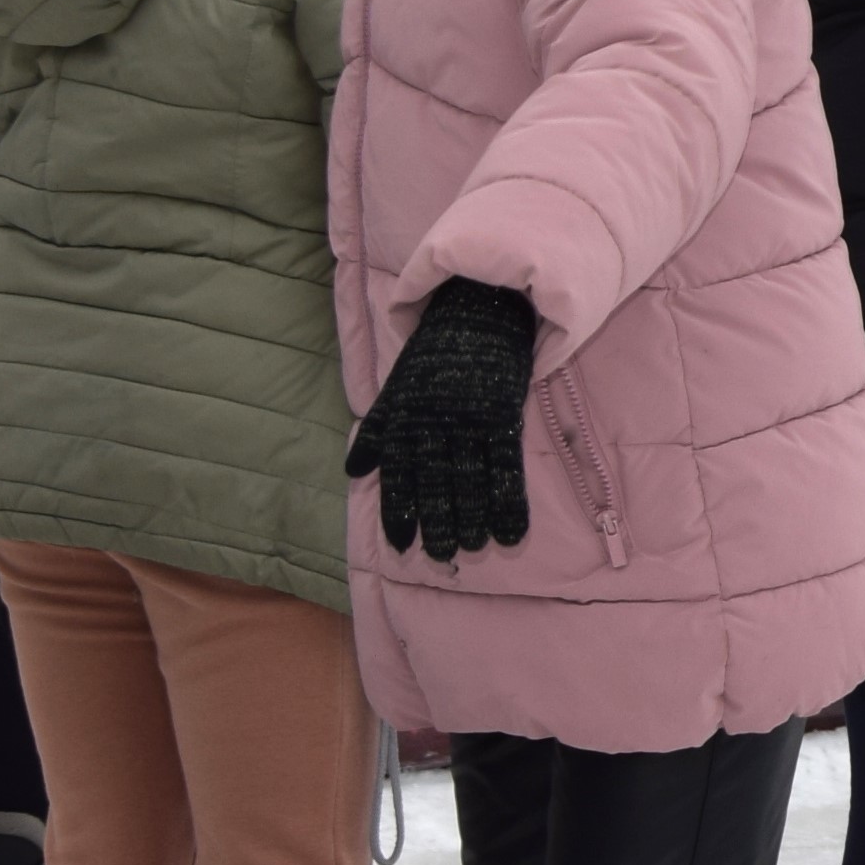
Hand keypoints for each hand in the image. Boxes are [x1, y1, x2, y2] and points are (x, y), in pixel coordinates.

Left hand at [347, 279, 539, 561]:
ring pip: (469, 480)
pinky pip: (505, 466)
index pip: (397, 473)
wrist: (478, 309)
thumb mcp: (396, 388)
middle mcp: (433, 423)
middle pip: (435, 483)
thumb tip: (353, 472)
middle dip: (438, 522)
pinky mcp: (501, 415)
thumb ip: (377, 431)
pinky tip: (510, 530)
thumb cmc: (436, 353)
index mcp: (405, 417)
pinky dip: (509, 501)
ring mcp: (469, 420)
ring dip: (471, 518)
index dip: (399, 510)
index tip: (402, 544)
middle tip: (442, 555)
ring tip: (473, 546)